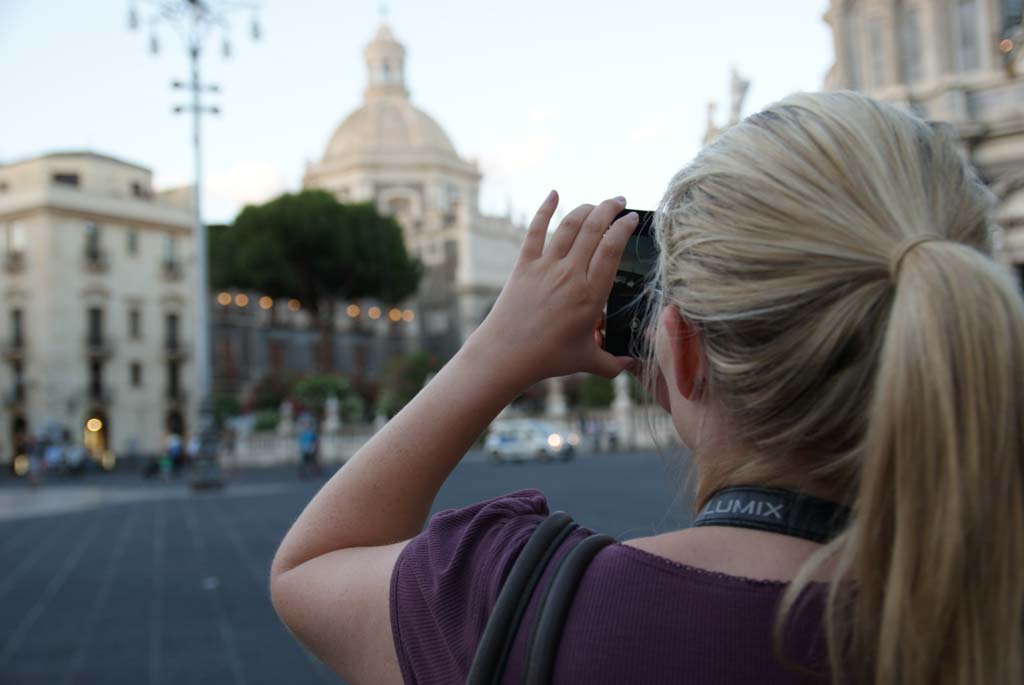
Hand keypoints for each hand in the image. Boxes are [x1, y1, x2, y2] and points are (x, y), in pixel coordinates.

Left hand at [468, 191, 638, 387]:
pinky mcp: (524, 265)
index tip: (633, 219)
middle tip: (620, 202)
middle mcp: (570, 274)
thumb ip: (614, 363)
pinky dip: (545, 209)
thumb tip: (632, 364)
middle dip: (610, 208)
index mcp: (591, 295)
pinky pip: (535, 230)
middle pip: (594, 228)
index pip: (612, 249)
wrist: (506, 354)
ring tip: (597, 204)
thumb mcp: (588, 362)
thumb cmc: (548, 359)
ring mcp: (545, 267)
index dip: (624, 228)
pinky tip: (553, 194)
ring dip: (586, 208)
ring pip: (569, 225)